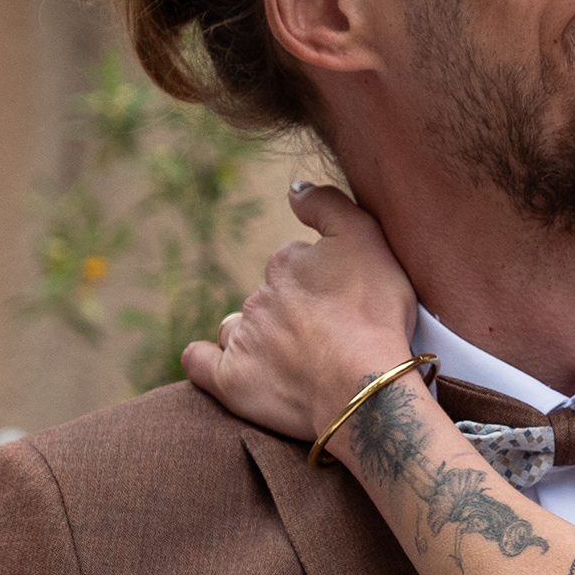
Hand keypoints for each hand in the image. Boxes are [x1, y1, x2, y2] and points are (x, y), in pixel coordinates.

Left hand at [181, 183, 422, 453]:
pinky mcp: (232, 382)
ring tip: (286, 357)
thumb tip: (293, 190)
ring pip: (237, 328)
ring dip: (252, 334)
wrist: (363, 385)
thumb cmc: (373, 312)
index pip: (295, 263)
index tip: (343, 301)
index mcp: (287, 263)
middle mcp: (259, 297)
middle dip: (291, 310)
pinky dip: (204, 360)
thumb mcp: (366, 238)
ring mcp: (243, 339)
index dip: (321, 280)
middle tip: (326, 335)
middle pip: (269, 297)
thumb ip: (327, 205)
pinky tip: (216, 362)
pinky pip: (201, 363)